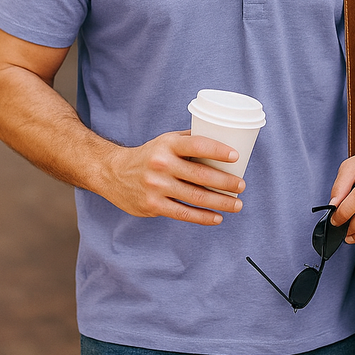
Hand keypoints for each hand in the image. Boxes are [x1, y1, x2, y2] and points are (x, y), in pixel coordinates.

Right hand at [102, 130, 244, 224]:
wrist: (112, 173)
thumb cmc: (148, 155)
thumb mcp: (165, 141)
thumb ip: (189, 140)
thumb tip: (222, 137)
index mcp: (167, 145)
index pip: (197, 145)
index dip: (218, 150)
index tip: (236, 157)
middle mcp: (161, 164)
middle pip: (201, 175)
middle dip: (226, 182)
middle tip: (242, 185)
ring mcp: (156, 186)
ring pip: (196, 196)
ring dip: (221, 202)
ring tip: (237, 204)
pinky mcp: (153, 205)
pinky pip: (184, 213)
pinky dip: (203, 217)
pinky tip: (217, 218)